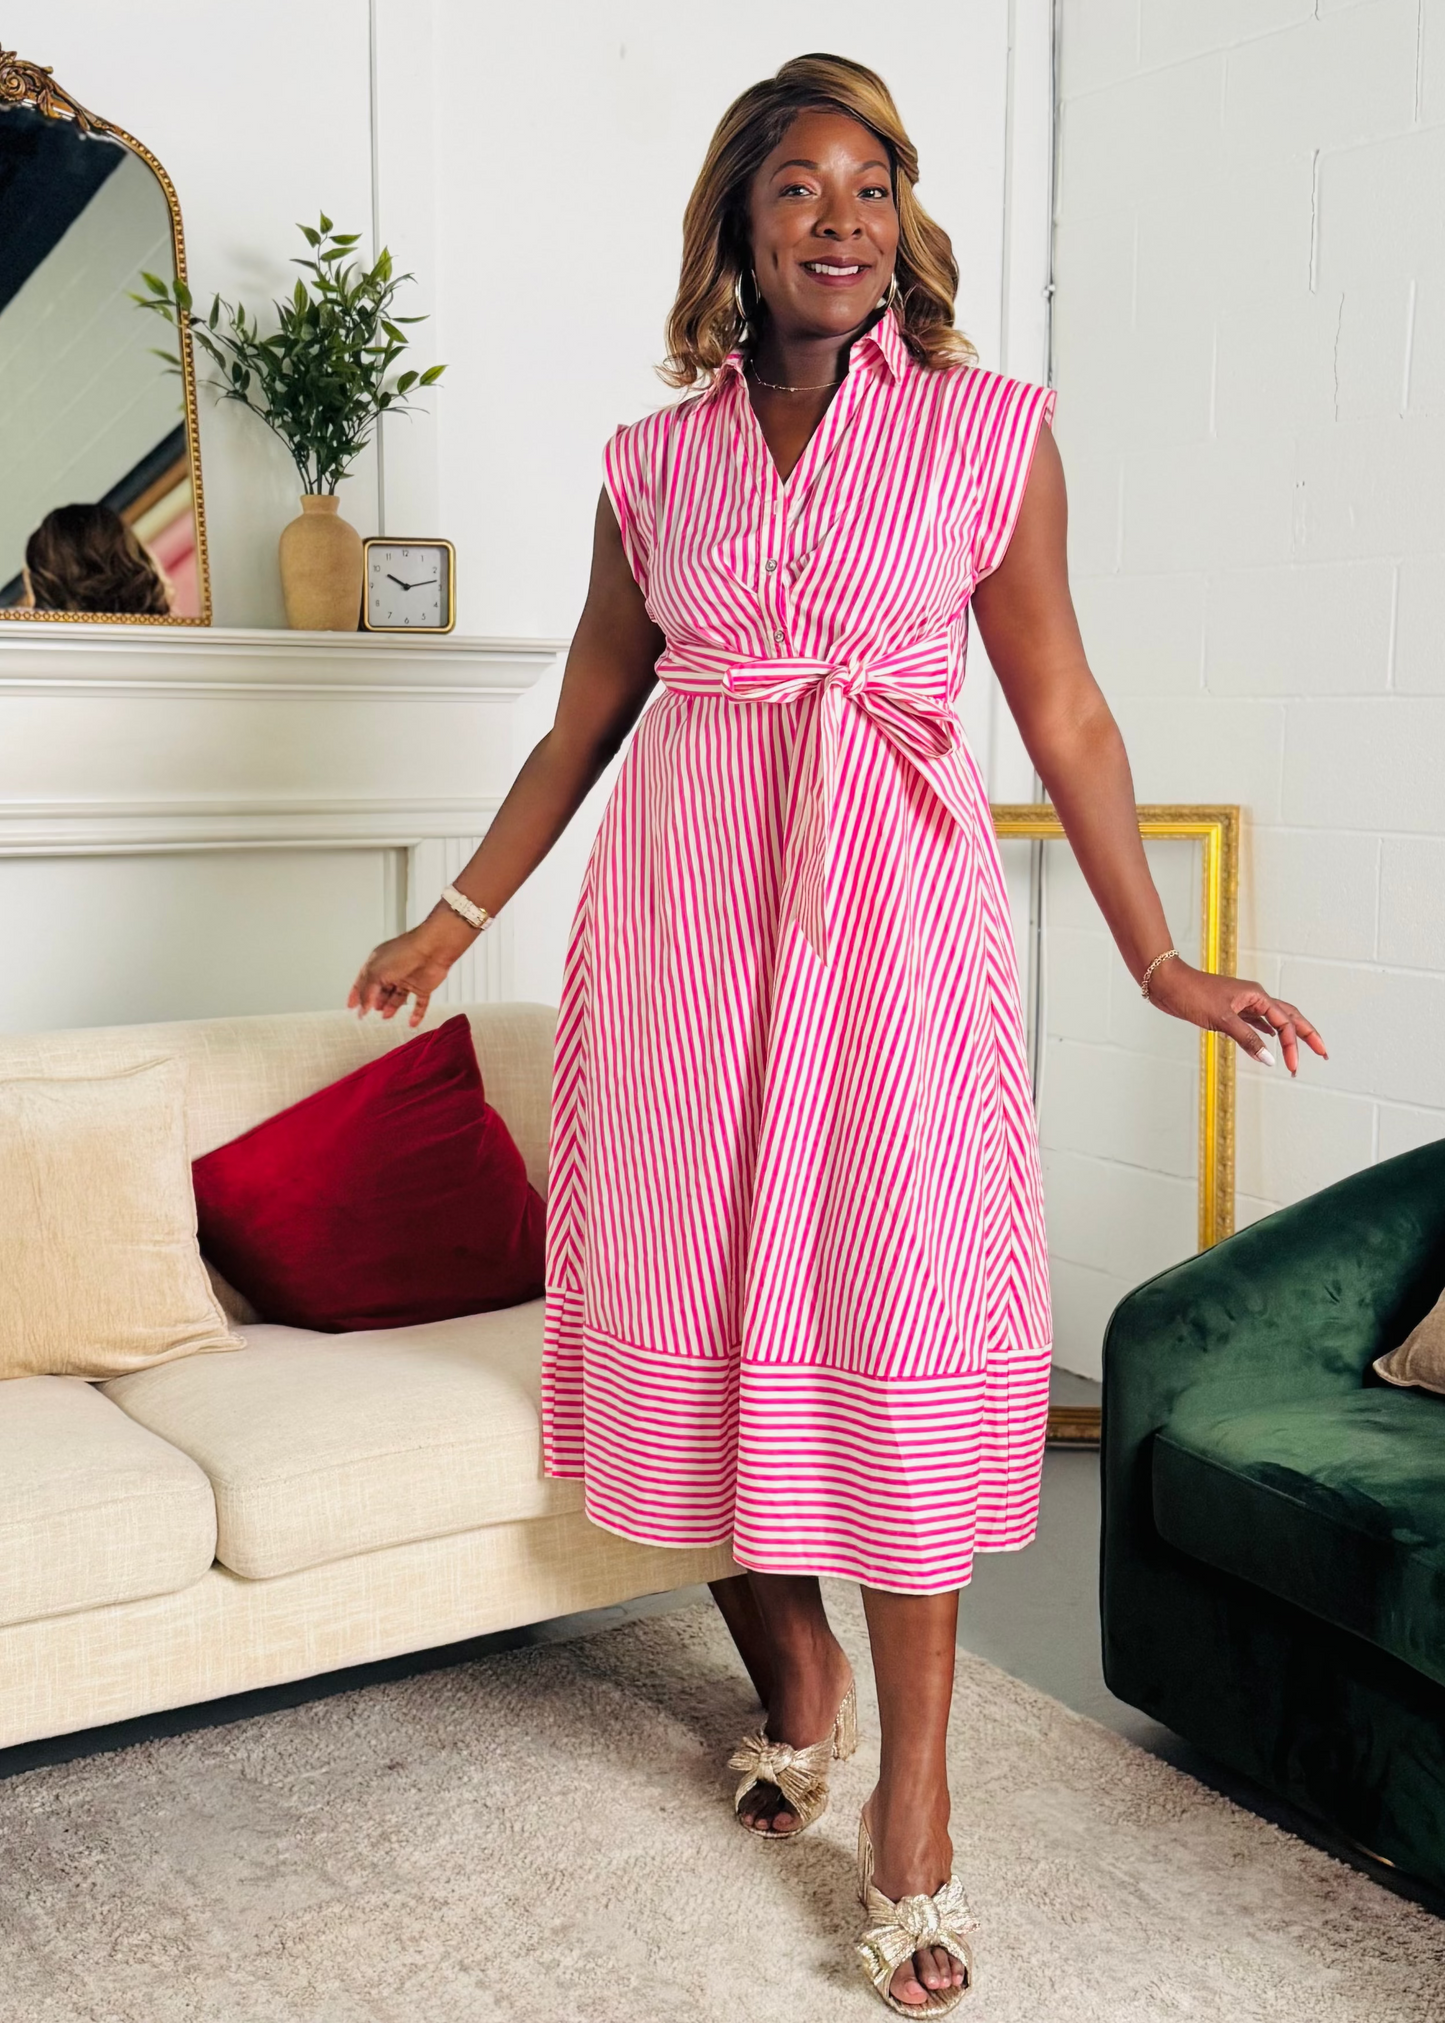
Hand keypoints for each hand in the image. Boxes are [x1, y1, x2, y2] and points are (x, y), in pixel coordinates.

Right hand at [348, 911, 472, 1025]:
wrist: (433, 949)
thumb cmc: (405, 952)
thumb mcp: (376, 972)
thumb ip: (367, 992)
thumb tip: (363, 1008)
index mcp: (378, 962)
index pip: (363, 980)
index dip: (356, 993)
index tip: (351, 1006)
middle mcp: (393, 970)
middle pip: (381, 990)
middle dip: (375, 1002)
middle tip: (370, 1012)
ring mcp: (408, 978)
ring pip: (398, 997)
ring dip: (391, 1008)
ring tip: (386, 1016)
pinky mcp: (424, 986)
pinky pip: (420, 1003)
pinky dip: (417, 1014)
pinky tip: (412, 1023)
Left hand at [1145, 958, 1327, 1074]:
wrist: (1167, 984)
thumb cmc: (1191, 994)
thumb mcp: (1221, 1019)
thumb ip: (1248, 1039)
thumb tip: (1270, 1059)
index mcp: (1257, 996)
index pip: (1285, 1023)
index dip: (1293, 1045)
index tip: (1293, 1067)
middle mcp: (1254, 998)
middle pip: (1289, 1017)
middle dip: (1307, 1035)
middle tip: (1324, 1053)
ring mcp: (1243, 1004)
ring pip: (1274, 1020)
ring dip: (1288, 1035)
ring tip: (1301, 1050)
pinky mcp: (1230, 1010)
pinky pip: (1256, 1022)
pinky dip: (1266, 1032)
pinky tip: (1271, 1041)